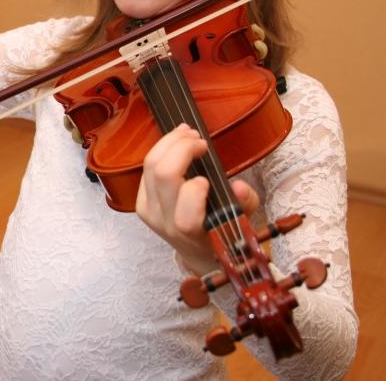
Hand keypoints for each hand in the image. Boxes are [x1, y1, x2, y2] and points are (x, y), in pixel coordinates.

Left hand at [135, 124, 259, 274]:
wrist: (196, 251)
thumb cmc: (221, 232)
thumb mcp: (241, 221)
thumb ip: (245, 204)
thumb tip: (239, 186)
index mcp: (193, 234)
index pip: (185, 215)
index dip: (195, 190)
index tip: (208, 178)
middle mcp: (166, 223)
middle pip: (163, 175)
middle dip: (181, 148)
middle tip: (199, 138)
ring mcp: (149, 212)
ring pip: (150, 166)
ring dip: (169, 142)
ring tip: (188, 133)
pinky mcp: (140, 202)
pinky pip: (145, 169)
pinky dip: (161, 150)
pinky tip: (176, 143)